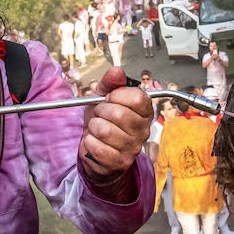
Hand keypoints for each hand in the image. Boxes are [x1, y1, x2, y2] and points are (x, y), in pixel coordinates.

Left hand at [80, 66, 151, 180]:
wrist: (95, 148)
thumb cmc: (103, 121)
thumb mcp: (103, 97)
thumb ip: (110, 82)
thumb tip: (117, 71)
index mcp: (144, 111)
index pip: (137, 98)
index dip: (117, 95)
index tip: (108, 98)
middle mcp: (143, 130)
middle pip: (119, 114)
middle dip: (100, 112)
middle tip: (100, 115)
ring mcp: (133, 148)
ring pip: (105, 131)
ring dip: (93, 127)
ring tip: (96, 129)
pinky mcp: (120, 162)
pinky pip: (97, 147)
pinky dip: (89, 143)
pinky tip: (94, 142)